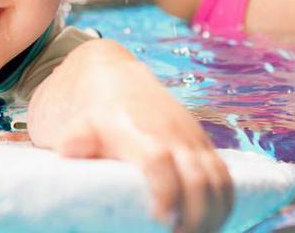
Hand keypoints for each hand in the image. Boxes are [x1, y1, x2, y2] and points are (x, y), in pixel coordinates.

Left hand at [29, 41, 233, 231]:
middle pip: (197, 176)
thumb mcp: (75, 123)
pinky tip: (214, 222)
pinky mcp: (202, 142)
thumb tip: (69, 151)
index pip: (158, 160)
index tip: (161, 217)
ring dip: (215, 212)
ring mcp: (190, 136)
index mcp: (135, 130)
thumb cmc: (92, 111)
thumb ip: (75, 139)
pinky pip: (224, 173)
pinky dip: (225, 200)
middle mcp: (169, 132)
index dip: (165, 190)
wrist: (114, 76)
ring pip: (218, 178)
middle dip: (196, 214)